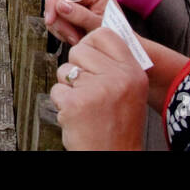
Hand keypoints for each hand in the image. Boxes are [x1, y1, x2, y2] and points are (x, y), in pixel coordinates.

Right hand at [43, 0, 113, 45]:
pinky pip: (56, 15)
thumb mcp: (98, 25)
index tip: (50, 20)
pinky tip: (72, 35)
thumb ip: (80, 15)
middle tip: (70, 35)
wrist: (117, 41)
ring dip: (61, 26)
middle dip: (59, 19)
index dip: (53, 2)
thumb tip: (60, 5)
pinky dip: (61, 28)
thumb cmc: (114, 31)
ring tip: (75, 37)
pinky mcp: (71, 5)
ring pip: (54, 7)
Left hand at [49, 28, 148, 149]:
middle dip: (77, 68)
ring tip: (87, 106)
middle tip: (90, 91)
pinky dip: (62, 103)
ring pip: (65, 70)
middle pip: (79, 49)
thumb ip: (115, 64)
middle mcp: (118, 78)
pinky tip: (78, 115)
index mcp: (133, 71)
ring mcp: (97, 90)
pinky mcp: (76, 103)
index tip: (90, 59)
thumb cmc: (119, 124)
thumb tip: (92, 38)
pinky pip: (57, 90)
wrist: (115, 155)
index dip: (90, 43)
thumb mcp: (131, 90)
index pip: (104, 33)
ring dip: (69, 88)